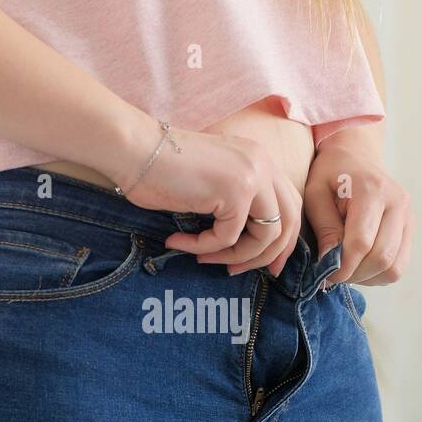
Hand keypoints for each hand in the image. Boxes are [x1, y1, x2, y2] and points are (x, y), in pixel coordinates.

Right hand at [115, 124, 300, 276]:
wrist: (133, 149)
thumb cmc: (159, 169)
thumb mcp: (211, 184)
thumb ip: (234, 203)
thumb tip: (248, 246)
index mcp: (258, 159)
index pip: (289, 204)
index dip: (283, 239)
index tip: (268, 264)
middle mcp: (262, 164)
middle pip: (288, 221)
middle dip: (270, 255)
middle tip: (241, 272)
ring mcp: (252, 176)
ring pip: (265, 236)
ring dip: (234, 256)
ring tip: (203, 258)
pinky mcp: (235, 192)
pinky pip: (228, 237)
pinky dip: (203, 246)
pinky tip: (178, 241)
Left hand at [303, 143, 413, 285]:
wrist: (354, 156)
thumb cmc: (330, 174)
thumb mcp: (315, 194)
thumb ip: (324, 227)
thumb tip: (331, 264)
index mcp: (373, 190)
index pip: (361, 241)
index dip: (342, 266)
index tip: (325, 275)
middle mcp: (398, 203)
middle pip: (382, 257)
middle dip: (354, 274)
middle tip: (334, 275)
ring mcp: (408, 216)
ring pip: (394, 267)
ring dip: (368, 277)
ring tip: (347, 269)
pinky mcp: (410, 228)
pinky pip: (399, 265)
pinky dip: (378, 273)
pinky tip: (361, 263)